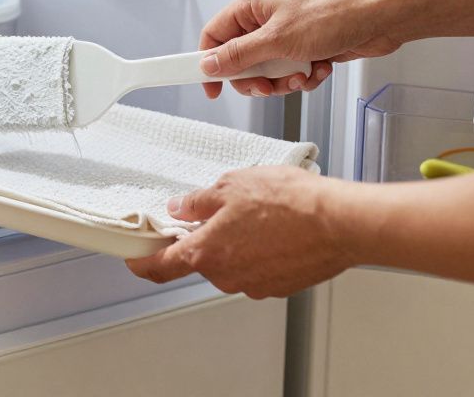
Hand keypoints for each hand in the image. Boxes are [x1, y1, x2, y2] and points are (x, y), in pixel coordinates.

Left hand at [126, 166, 354, 297]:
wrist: (338, 223)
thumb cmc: (289, 203)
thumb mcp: (231, 186)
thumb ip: (199, 201)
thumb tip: (181, 207)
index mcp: (206, 253)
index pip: (160, 267)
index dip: (142, 262)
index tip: (134, 258)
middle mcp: (226, 276)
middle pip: (201, 260)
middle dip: (204, 238)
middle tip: (220, 212)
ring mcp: (254, 285)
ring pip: (231, 263)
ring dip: (235, 243)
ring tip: (259, 215)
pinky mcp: (279, 286)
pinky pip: (258, 268)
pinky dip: (260, 251)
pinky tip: (276, 230)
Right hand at [200, 0, 404, 97]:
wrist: (381, 18)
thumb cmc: (334, 14)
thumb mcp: (278, 40)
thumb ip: (239, 55)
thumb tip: (209, 64)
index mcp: (253, 4)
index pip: (215, 35)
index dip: (209, 62)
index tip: (211, 87)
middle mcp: (266, 16)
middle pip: (241, 58)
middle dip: (256, 78)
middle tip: (268, 86)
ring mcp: (287, 32)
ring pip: (267, 70)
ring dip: (283, 80)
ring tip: (301, 75)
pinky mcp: (306, 46)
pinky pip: (290, 71)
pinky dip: (303, 76)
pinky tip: (319, 69)